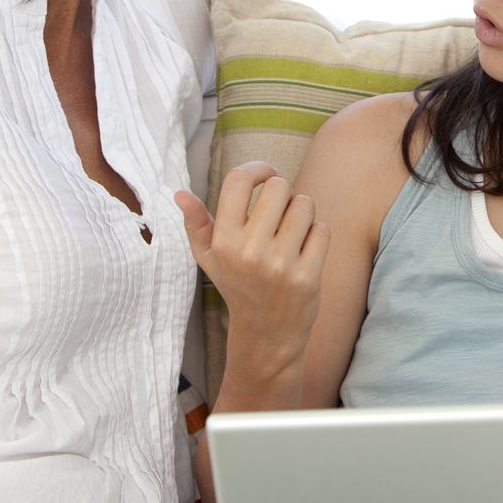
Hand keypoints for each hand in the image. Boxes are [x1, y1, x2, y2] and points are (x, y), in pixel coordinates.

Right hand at [176, 161, 329, 363]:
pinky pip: (322, 229)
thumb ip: (195, 223)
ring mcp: (279, 265)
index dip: (258, 169)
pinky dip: (317, 235)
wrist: (265, 333)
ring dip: (302, 213)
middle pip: (279, 186)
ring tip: (291, 233)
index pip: (239, 180)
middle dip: (283, 194)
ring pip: (305, 204)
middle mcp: (249, 251)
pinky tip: (303, 252)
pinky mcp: (307, 276)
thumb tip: (180, 193)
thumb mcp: (209, 256)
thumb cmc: (237, 284)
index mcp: (223, 241)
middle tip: (278, 214)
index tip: (265, 176)